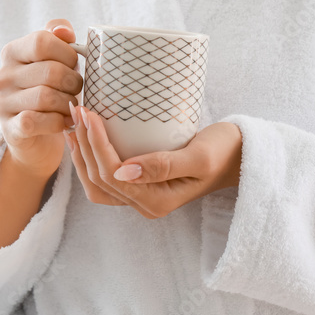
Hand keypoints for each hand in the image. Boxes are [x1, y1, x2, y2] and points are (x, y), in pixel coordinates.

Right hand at [0, 19, 82, 178]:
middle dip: (73, 82)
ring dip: (68, 103)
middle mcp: (3, 76)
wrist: (37, 138)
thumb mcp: (55, 61)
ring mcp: (3, 103)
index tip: (74, 65)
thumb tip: (64, 31)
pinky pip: (38, 121)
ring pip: (46, 97)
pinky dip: (59, 122)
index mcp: (13, 52)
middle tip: (77, 90)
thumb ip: (59, 39)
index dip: (68, 54)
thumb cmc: (51, 91)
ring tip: (72, 106)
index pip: (42, 41)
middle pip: (50, 71)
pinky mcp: (10, 128)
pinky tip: (66, 122)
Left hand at [63, 103, 242, 218]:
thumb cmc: (224, 151)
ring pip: (97, 182)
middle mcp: (146, 204)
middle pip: (99, 180)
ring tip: (74, 122)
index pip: (113, 175)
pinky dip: (92, 157)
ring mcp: (143, 195)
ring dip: (82, 154)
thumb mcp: (199, 157)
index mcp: (157, 202)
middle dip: (83, 146)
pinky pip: (107, 177)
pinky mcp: (142, 183)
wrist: (241, 155)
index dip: (95, 145)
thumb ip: (163, 166)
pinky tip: (86, 135)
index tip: (89, 112)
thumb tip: (123, 172)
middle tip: (77, 110)